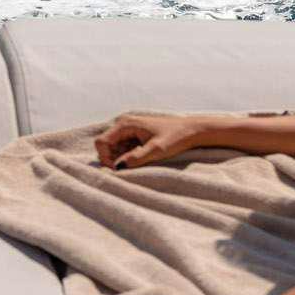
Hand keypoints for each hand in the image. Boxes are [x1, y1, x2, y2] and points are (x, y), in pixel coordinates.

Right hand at [95, 110, 215, 169]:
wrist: (192, 130)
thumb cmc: (176, 137)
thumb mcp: (157, 150)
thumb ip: (136, 158)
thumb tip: (118, 167)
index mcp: (126, 124)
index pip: (101, 142)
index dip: (105, 158)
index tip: (119, 170)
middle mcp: (124, 123)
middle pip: (106, 145)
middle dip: (113, 159)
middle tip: (130, 168)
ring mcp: (129, 129)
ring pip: (114, 148)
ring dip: (121, 158)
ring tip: (138, 162)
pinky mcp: (135, 134)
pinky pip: (123, 147)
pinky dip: (127, 156)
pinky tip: (141, 158)